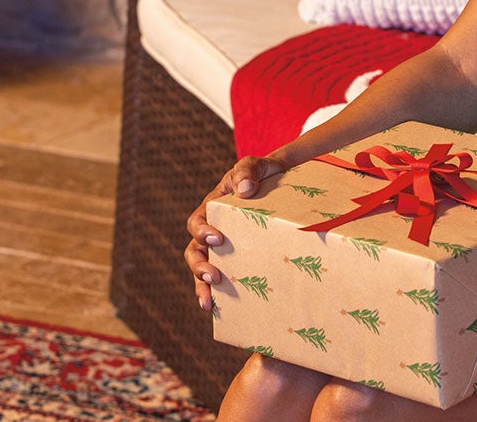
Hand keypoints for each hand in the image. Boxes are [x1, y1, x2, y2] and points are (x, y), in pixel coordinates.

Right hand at [184, 155, 289, 310]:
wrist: (282, 184)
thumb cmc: (263, 174)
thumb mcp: (255, 165)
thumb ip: (248, 170)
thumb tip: (244, 191)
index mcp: (212, 208)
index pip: (197, 222)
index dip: (202, 232)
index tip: (217, 239)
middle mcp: (213, 231)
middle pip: (194, 251)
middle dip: (199, 266)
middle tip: (214, 277)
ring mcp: (224, 249)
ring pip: (202, 270)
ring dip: (202, 286)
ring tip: (208, 303)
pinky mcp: (238, 261)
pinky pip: (223, 280)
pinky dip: (218, 295)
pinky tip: (223, 310)